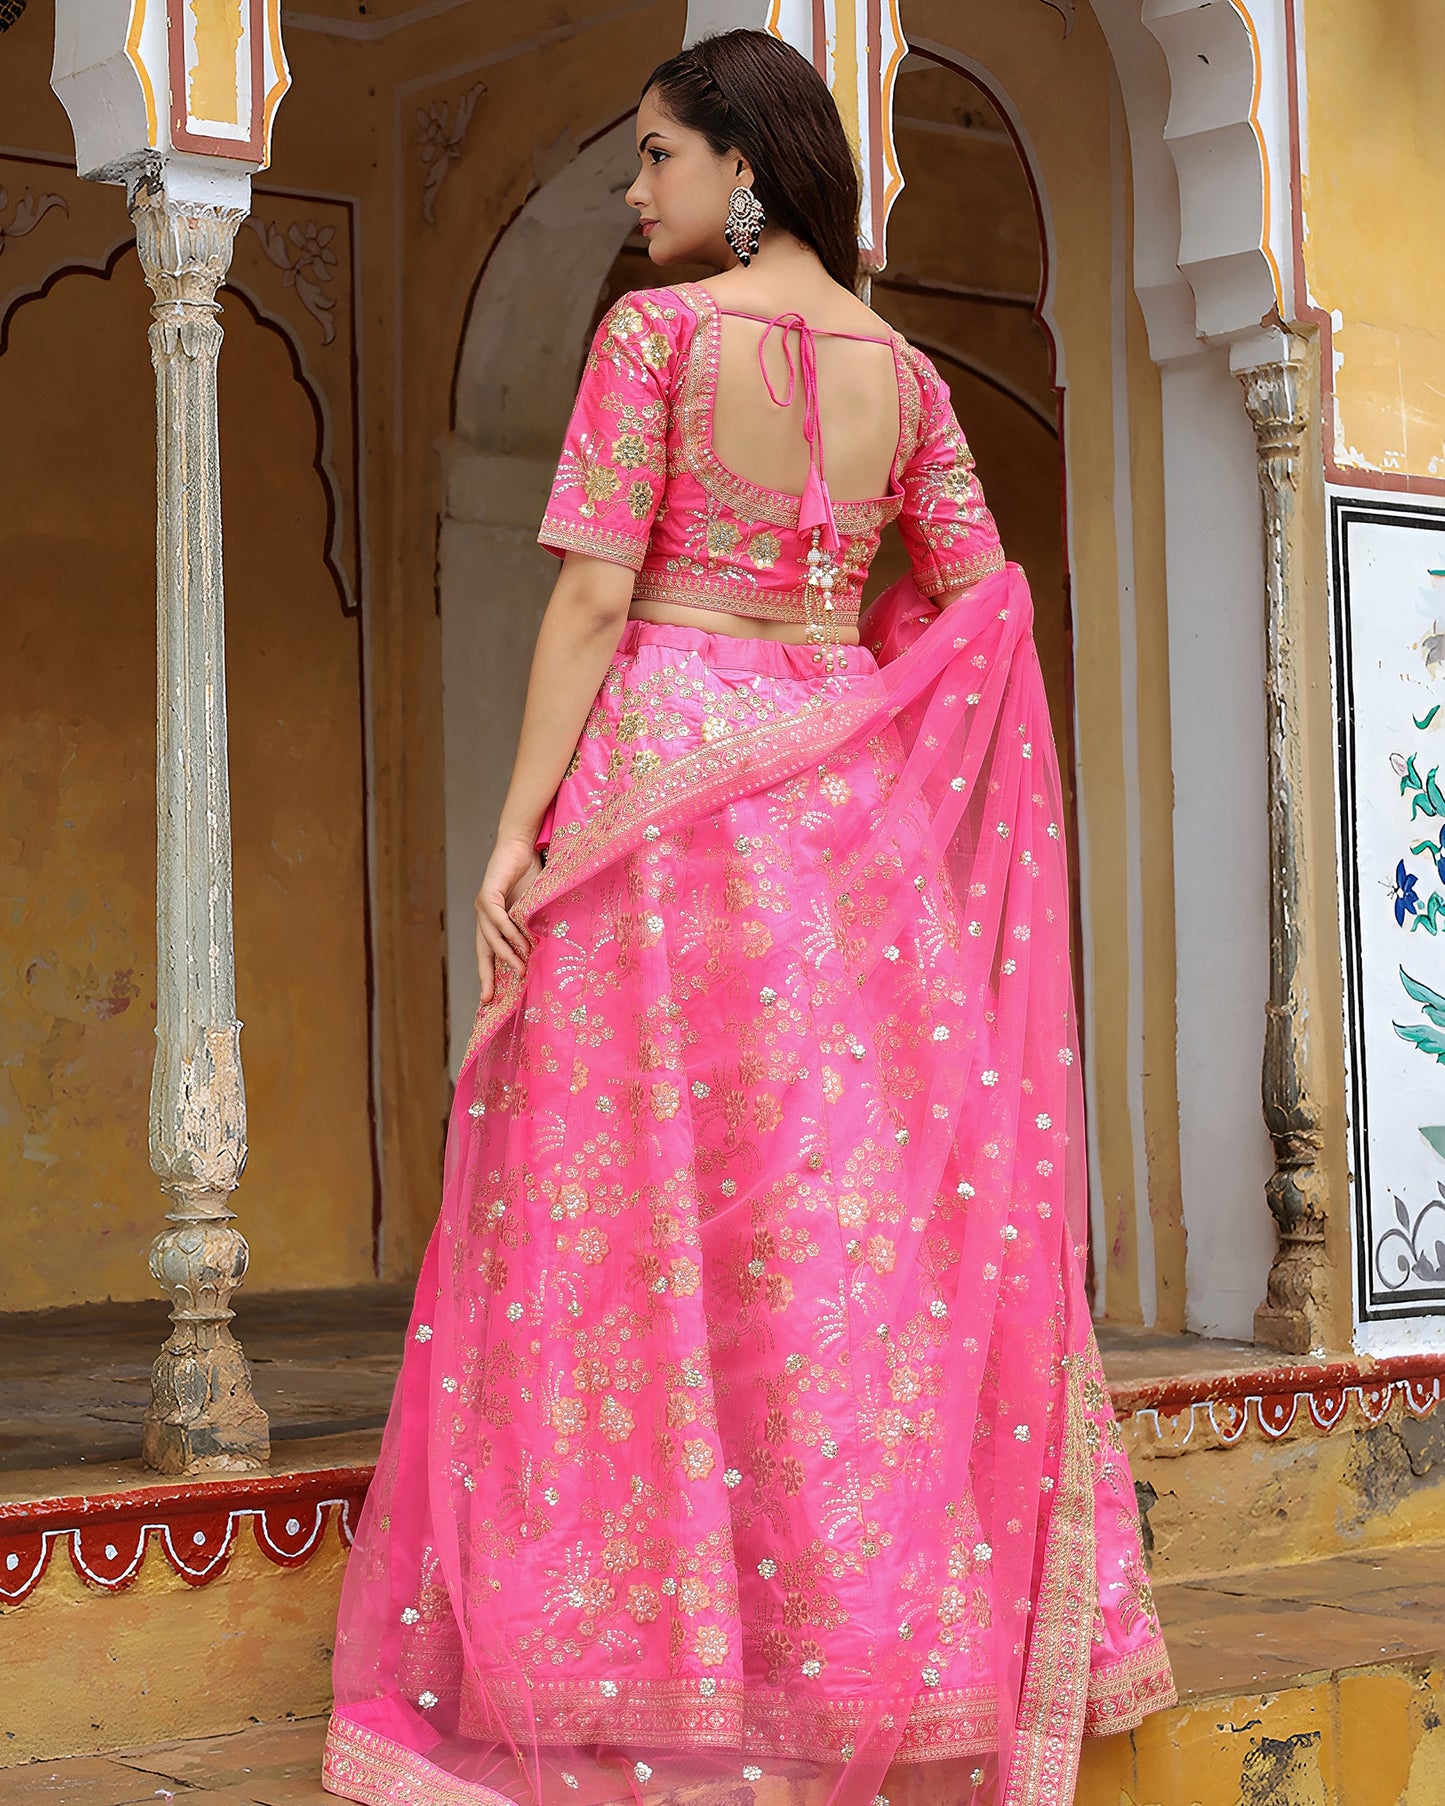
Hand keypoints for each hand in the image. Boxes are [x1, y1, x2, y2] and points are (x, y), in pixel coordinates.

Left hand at [475, 834, 543, 1001]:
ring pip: (491, 938)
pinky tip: (522, 944)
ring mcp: (483, 906)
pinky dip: (510, 933)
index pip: (488, 953)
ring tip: (521, 969)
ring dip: (507, 955)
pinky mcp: (487, 895)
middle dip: (486, 976)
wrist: (522, 845)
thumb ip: (534, 927)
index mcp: (492, 921)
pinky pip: (498, 920)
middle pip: (483, 951)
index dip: (489, 974)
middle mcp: (483, 916)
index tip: (490, 999)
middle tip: (491, 998)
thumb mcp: (534, 907)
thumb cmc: (530, 874)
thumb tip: (546, 952)